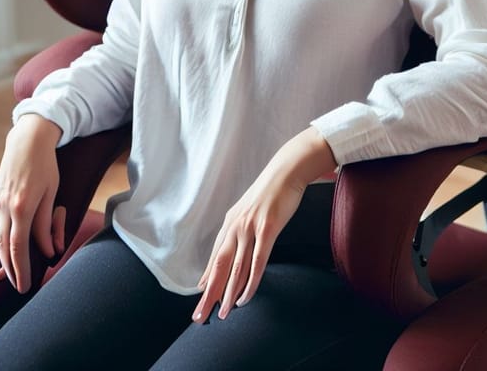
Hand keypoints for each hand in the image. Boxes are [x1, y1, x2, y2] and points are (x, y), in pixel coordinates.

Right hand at [0, 114, 64, 292]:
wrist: (29, 141)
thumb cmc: (46, 165)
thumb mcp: (52, 193)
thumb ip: (46, 223)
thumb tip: (48, 250)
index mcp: (24, 208)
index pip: (20, 247)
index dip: (22, 269)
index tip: (26, 285)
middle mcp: (7, 208)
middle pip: (5, 247)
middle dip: (10, 270)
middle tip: (17, 288)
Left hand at [193, 170, 305, 322]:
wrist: (286, 171)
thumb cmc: (271, 192)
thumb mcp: (250, 211)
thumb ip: (240, 230)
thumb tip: (233, 250)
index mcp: (230, 223)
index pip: (215, 257)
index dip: (207, 279)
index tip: (200, 299)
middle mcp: (235, 227)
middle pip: (219, 266)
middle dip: (209, 294)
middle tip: (200, 316)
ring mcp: (250, 228)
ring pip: (236, 268)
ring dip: (228, 294)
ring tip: (223, 314)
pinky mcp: (267, 229)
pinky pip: (257, 262)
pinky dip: (250, 283)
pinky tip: (245, 297)